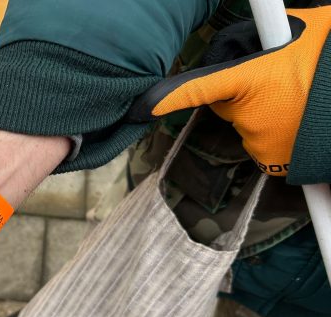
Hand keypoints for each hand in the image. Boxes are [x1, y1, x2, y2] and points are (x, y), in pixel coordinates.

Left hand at [127, 7, 330, 178]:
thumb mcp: (300, 31)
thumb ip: (269, 33)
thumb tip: (259, 30)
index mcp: (252, 78)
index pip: (198, 87)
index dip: (166, 98)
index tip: (140, 108)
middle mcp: (250, 115)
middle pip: (226, 104)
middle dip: (243, 94)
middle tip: (281, 80)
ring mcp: (262, 141)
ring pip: (246, 124)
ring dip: (263, 114)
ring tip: (300, 101)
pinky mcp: (275, 162)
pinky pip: (262, 143)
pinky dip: (275, 134)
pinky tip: (300, 121)